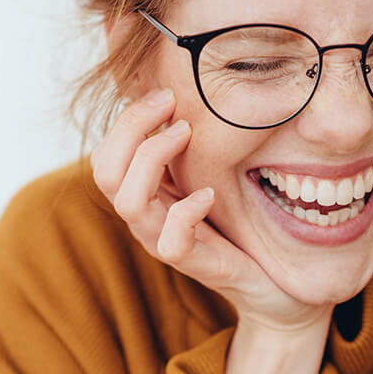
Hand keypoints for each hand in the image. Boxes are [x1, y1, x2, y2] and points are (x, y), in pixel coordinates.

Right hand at [90, 88, 330, 330]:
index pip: (104, 157)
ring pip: (129, 203)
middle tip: (171, 104)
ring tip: (186, 134)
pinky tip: (210, 194)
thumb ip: (183, 148)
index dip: (126, 120)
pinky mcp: (193, 263)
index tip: (165, 94)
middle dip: (133, 128)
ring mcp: (163, 242)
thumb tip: (179, 92)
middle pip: (105, 173)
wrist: (268, 281)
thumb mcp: (203, 176)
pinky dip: (187, 211)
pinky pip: (171, 241)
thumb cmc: (234, 222)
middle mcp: (144, 218)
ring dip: (153, 158)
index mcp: (142, 195)